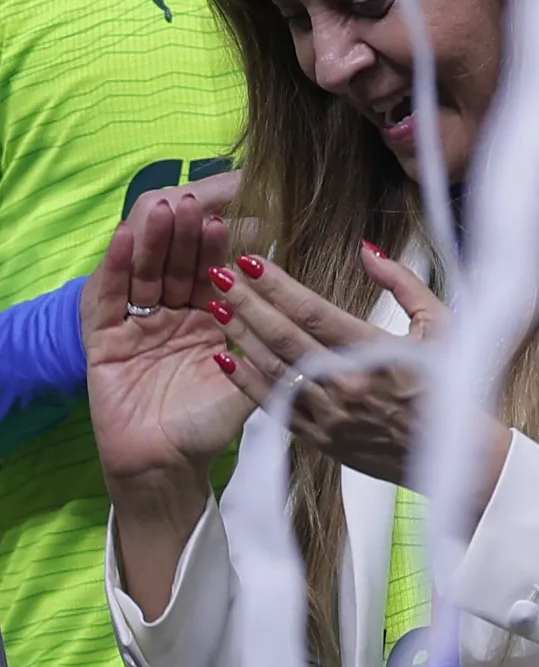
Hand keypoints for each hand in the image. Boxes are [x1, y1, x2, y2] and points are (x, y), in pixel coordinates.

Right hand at [86, 190, 246, 486]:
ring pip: (145, 273)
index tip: (243, 214)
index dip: (225, 245)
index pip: (216, 271)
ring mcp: (138, 326)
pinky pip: (107, 300)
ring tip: (166, 208)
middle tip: (198, 200)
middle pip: (178, 265)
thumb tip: (307, 300)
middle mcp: (174, 316)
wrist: (167, 466)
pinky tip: (123, 239)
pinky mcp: (104, 341)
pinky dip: (114, 268)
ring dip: (154, 240)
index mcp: (211, 318)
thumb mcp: (252, 374)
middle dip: (188, 233)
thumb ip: (270, 339)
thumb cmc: (212, 423)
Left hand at [210, 247, 495, 505]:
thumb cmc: (452, 382)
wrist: (455, 453)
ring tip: (217, 308)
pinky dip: (248, 382)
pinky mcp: (320, 438)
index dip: (278, 285)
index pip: (313, 311)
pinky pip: (275, 405)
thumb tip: (367, 250)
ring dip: (241, 336)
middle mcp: (347, 383)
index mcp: (377, 351)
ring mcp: (330, 413)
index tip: (253, 261)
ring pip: (273, 369)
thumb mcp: (440, 323)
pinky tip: (227, 360)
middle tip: (220, 276)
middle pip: (284, 336)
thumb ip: (404, 283)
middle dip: (248, 302)